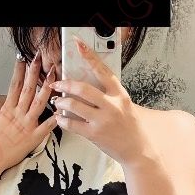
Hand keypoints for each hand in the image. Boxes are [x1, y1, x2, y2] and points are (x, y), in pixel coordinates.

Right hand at [0, 50, 58, 173]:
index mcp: (6, 110)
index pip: (14, 85)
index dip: (19, 71)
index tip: (23, 58)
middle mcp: (17, 115)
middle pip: (28, 89)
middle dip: (34, 72)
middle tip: (40, 58)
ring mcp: (26, 126)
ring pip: (40, 103)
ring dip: (47, 88)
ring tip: (55, 76)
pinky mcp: (33, 139)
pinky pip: (47, 127)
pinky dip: (56, 118)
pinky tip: (64, 109)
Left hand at [48, 35, 150, 165]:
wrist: (137, 150)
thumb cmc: (130, 127)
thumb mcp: (125, 105)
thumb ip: (109, 94)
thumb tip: (88, 84)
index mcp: (119, 94)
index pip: (102, 70)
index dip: (89, 56)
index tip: (78, 44)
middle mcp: (112, 106)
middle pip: (83, 88)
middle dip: (65, 84)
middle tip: (56, 83)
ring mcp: (103, 120)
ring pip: (74, 105)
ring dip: (61, 102)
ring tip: (58, 102)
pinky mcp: (95, 134)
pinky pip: (72, 124)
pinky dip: (62, 120)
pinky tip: (59, 118)